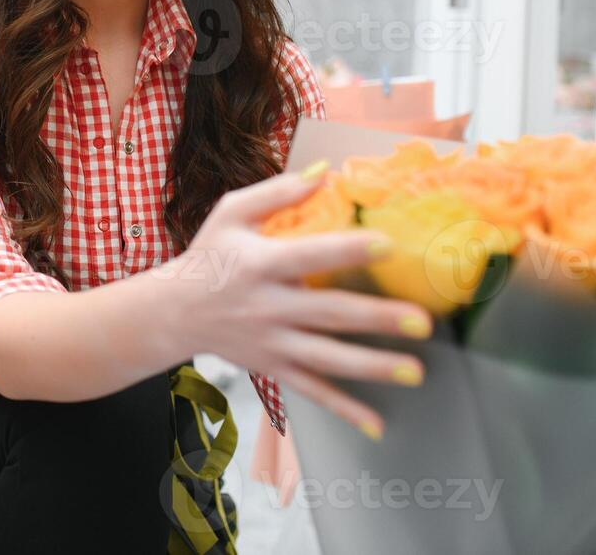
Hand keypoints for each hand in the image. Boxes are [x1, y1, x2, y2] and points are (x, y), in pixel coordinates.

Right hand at [165, 166, 431, 439]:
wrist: (173, 311)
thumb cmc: (209, 255)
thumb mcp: (231, 213)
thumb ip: (278, 192)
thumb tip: (324, 172)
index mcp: (261, 264)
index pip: (309, 254)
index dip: (348, 250)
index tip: (388, 244)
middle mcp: (268, 306)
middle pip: (328, 313)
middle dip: (376, 318)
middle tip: (422, 321)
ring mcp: (271, 342)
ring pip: (326, 358)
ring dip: (372, 366)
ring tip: (415, 371)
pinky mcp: (272, 367)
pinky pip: (312, 390)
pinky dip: (343, 409)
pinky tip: (377, 424)